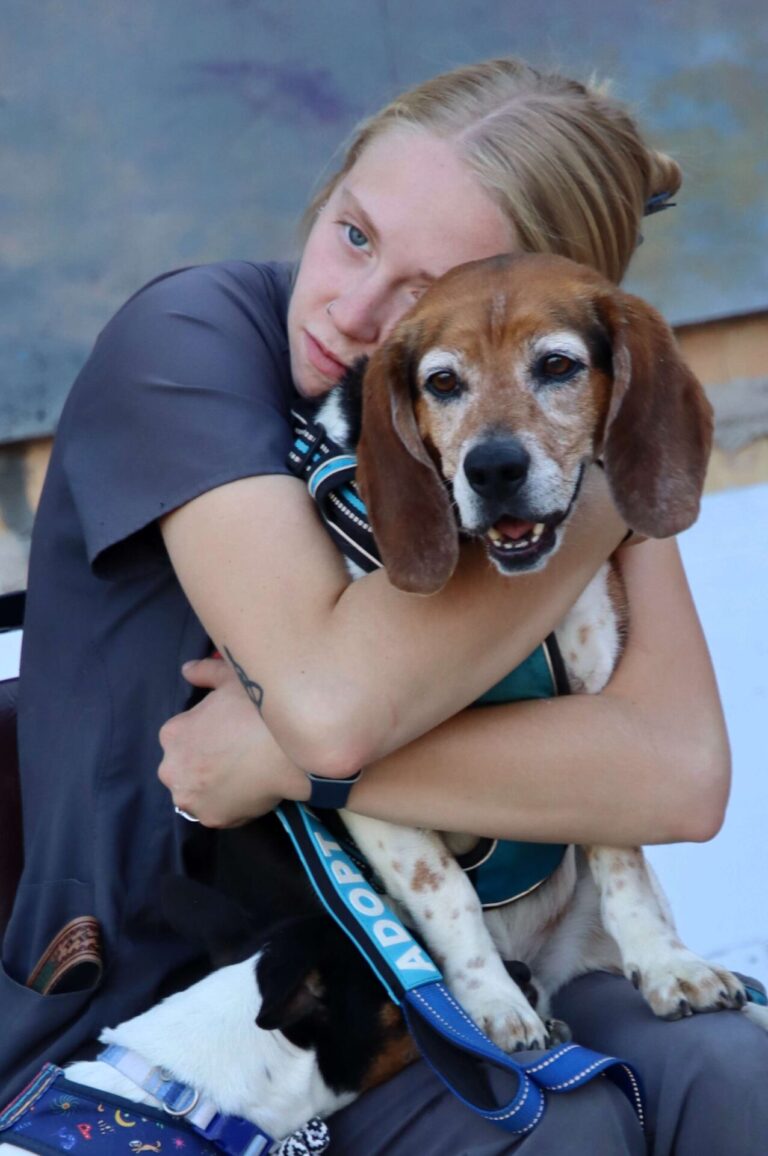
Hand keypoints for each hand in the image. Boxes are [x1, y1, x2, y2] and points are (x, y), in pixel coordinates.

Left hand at [158, 657, 309, 826]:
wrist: (289, 751)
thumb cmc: (257, 711)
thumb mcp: (231, 679)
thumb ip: (204, 672)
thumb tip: (187, 670)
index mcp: (172, 735)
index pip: (181, 736)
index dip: (205, 732)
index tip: (226, 731)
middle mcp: (171, 770)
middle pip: (184, 766)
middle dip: (202, 761)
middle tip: (235, 753)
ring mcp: (191, 798)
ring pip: (198, 791)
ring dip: (212, 785)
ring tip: (242, 773)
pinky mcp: (212, 819)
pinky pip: (218, 810)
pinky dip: (230, 803)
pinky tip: (249, 789)